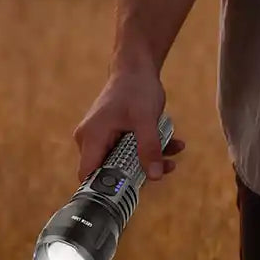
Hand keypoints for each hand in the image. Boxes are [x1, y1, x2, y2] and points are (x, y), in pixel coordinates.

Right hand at [73, 67, 184, 183]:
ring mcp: (101, 137)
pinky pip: (128, 150)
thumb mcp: (146, 120)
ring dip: (148, 160)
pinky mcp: (112, 134)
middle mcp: (90, 139)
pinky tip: (171, 143)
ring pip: (122, 161)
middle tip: (163, 167)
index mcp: (91, 137)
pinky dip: (147, 149)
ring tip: (172, 152)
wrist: (136, 67)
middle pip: (108, 171)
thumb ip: (150, 149)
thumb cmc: (136, 88)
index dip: (104, 187)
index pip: (88, 175)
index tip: (129, 191)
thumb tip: (156, 176)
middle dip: (137, 172)